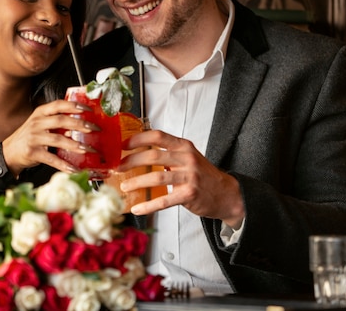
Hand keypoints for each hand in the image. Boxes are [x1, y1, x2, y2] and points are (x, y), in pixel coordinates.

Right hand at [2, 99, 97, 173]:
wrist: (9, 152)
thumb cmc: (29, 137)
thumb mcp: (40, 124)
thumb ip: (56, 121)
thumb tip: (81, 123)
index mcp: (40, 113)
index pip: (59, 105)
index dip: (74, 106)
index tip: (88, 109)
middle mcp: (37, 123)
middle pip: (61, 120)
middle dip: (79, 124)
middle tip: (94, 129)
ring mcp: (34, 137)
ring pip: (58, 139)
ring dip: (75, 145)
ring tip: (87, 149)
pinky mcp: (32, 152)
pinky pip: (51, 158)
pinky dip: (63, 164)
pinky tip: (73, 168)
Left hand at [117, 130, 244, 227]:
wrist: (226, 194)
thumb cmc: (201, 175)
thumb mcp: (187, 157)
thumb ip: (168, 153)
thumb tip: (137, 154)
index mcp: (183, 146)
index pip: (157, 136)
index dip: (138, 139)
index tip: (123, 145)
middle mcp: (187, 158)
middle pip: (153, 156)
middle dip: (131, 161)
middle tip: (119, 168)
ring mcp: (189, 177)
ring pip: (156, 177)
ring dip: (136, 182)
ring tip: (124, 187)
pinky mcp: (189, 194)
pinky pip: (164, 200)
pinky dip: (148, 205)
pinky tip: (137, 209)